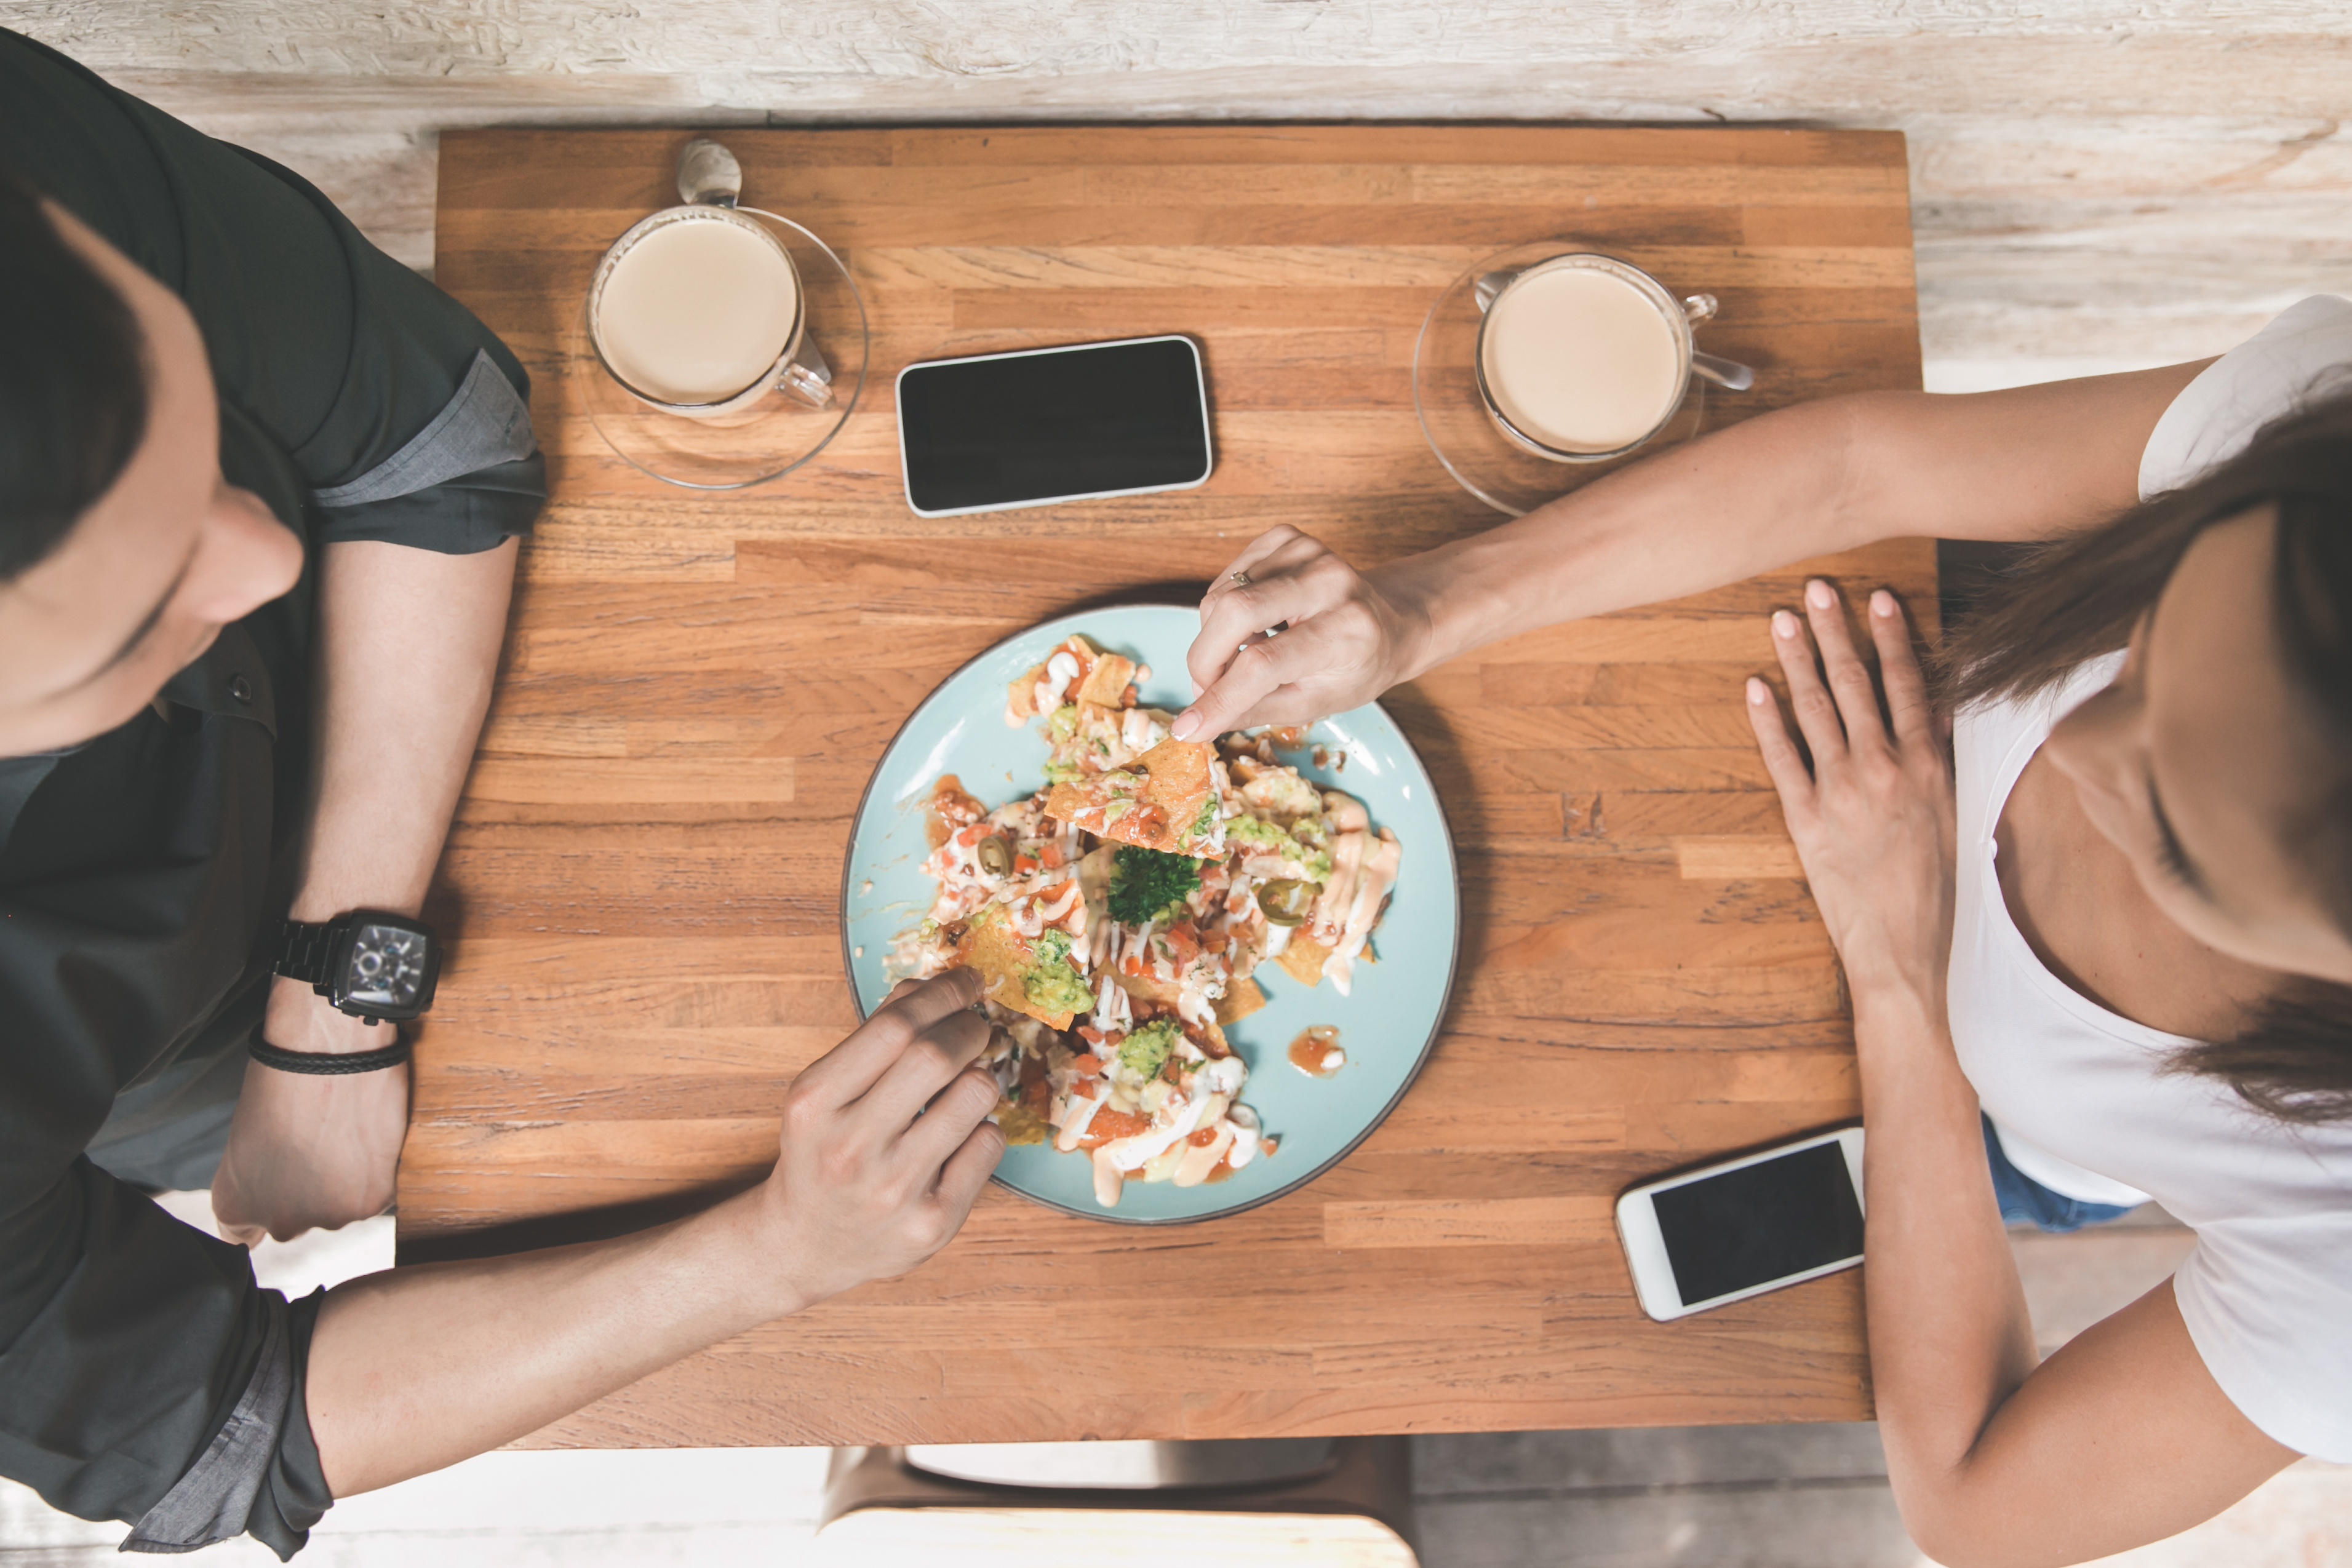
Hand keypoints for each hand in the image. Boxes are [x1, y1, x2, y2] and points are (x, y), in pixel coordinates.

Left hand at [211, 976, 410, 1245]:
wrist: (330, 1049)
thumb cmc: (282, 1078)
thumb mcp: (248, 1137)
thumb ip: (257, 1181)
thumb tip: (277, 1195)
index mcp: (234, 1207)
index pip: (245, 1236)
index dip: (265, 1205)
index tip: (279, 1182)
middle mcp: (279, 1223)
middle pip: (300, 1220)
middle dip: (310, 1191)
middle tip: (318, 1144)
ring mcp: (328, 1216)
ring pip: (342, 1208)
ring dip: (346, 1182)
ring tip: (343, 1134)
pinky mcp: (372, 1201)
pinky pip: (374, 1195)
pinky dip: (375, 1172)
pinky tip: (365, 1137)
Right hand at [757, 970, 1003, 1308]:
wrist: (804, 1246)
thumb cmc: (823, 1152)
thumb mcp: (824, 1092)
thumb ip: (874, 1036)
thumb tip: (934, 987)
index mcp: (815, 1103)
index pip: (894, 1026)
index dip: (942, 992)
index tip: (967, 983)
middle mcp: (850, 1147)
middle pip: (937, 1056)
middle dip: (970, 1028)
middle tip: (976, 1028)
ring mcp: (893, 1190)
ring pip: (974, 1095)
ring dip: (980, 1076)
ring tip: (963, 1087)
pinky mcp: (931, 1224)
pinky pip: (989, 1144)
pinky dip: (983, 1127)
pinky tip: (958, 1138)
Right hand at [1173, 526, 1430, 740]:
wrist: (1390, 622)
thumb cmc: (1356, 667)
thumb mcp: (1315, 703)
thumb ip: (1255, 711)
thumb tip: (1196, 724)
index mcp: (1345, 631)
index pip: (1264, 663)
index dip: (1219, 696)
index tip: (1189, 726)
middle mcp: (1329, 581)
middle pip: (1235, 611)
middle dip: (1205, 659)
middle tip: (1207, 687)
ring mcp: (1306, 552)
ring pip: (1221, 595)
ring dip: (1216, 638)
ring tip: (1247, 656)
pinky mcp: (1285, 538)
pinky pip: (1226, 578)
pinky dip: (1225, 611)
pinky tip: (1255, 626)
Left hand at [1746, 580, 1955, 999]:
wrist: (1903, 951)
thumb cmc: (1934, 890)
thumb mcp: (1954, 819)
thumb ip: (1941, 763)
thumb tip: (1935, 714)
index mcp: (1928, 767)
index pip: (1909, 686)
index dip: (1892, 638)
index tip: (1878, 598)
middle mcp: (1885, 770)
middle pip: (1858, 686)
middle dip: (1836, 633)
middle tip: (1817, 587)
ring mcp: (1842, 793)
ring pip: (1818, 712)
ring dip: (1799, 661)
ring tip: (1783, 618)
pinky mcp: (1805, 820)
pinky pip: (1783, 760)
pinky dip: (1767, 722)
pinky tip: (1755, 686)